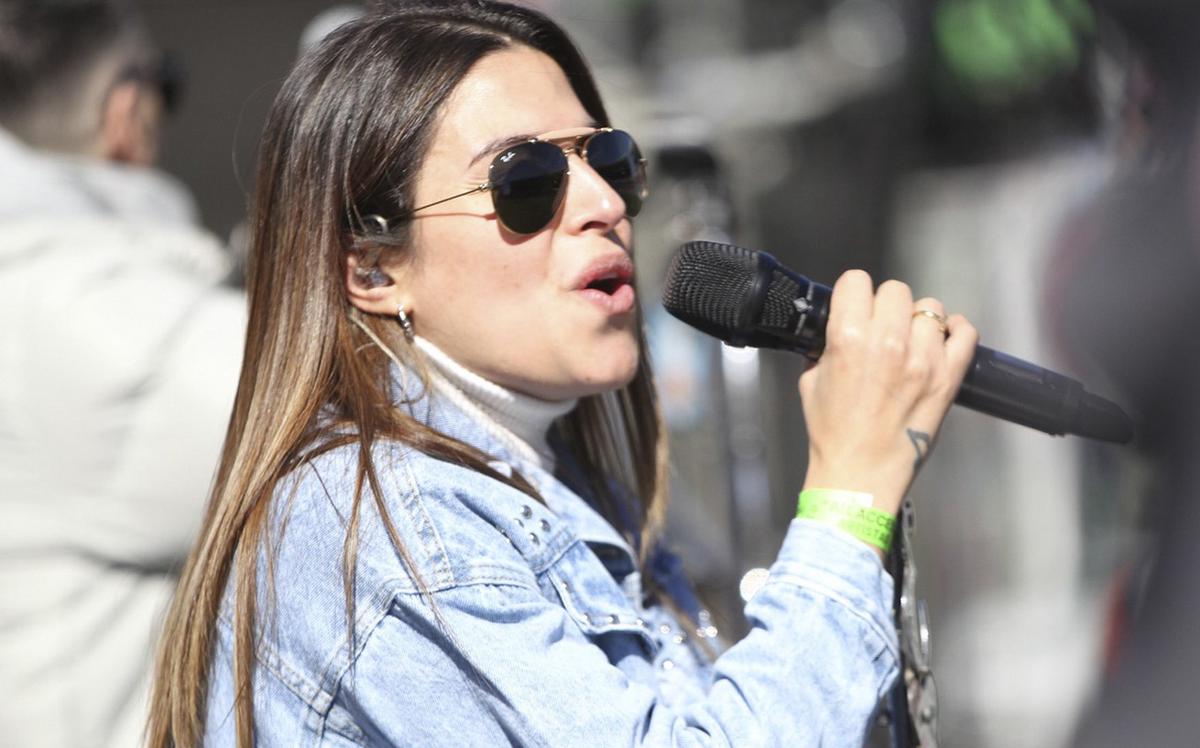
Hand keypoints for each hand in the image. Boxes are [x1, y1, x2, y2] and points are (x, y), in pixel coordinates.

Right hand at [798, 271, 977, 517]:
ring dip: (918, 320)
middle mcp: (887, 342)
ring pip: (929, 307)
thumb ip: (824, 347)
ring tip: (910, 341)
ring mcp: (922, 359)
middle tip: (882, 328)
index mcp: (847, 338)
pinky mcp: (948, 377)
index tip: (855, 307)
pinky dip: (955, 331)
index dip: (853, 294)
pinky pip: (965, 332)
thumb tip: (838, 326)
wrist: (860, 473)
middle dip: (885, 306)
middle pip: (895, 290)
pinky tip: (942, 340)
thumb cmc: (833, 433)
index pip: (856, 282)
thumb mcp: (810, 381)